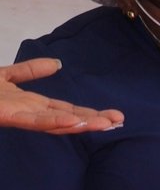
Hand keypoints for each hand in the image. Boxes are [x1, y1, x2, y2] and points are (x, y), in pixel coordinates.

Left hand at [0, 59, 122, 134]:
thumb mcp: (8, 74)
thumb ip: (32, 69)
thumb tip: (57, 63)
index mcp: (33, 105)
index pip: (68, 110)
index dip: (90, 113)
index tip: (113, 115)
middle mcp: (32, 113)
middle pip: (69, 119)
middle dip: (94, 121)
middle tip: (119, 122)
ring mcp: (21, 117)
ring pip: (57, 124)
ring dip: (81, 125)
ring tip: (105, 124)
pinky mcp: (10, 118)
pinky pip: (35, 122)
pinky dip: (55, 122)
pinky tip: (73, 122)